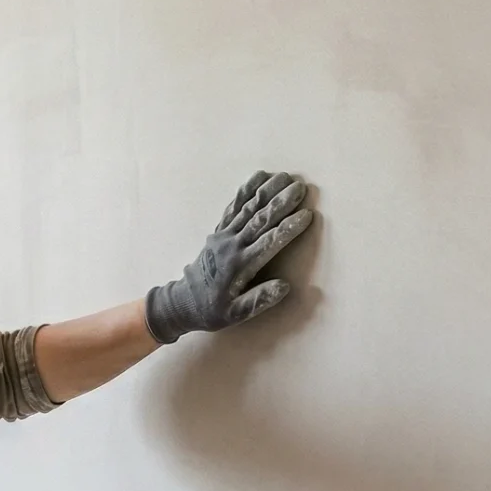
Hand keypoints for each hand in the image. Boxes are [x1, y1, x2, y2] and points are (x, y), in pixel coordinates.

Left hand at [144, 170, 313, 343]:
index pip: (269, 243)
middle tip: (301, 187)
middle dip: (281, 202)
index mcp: (240, 265)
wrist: (184, 301)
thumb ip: (259, 300)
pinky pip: (234, 206)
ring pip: (248, 207)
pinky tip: (259, 176)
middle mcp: (232, 245)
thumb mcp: (236, 314)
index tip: (307, 215)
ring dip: (268, 190)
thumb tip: (284, 286)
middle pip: (260, 219)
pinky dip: (247, 190)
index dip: (288, 228)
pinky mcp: (219, 230)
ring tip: (286, 176)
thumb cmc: (213, 310)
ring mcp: (224, 235)